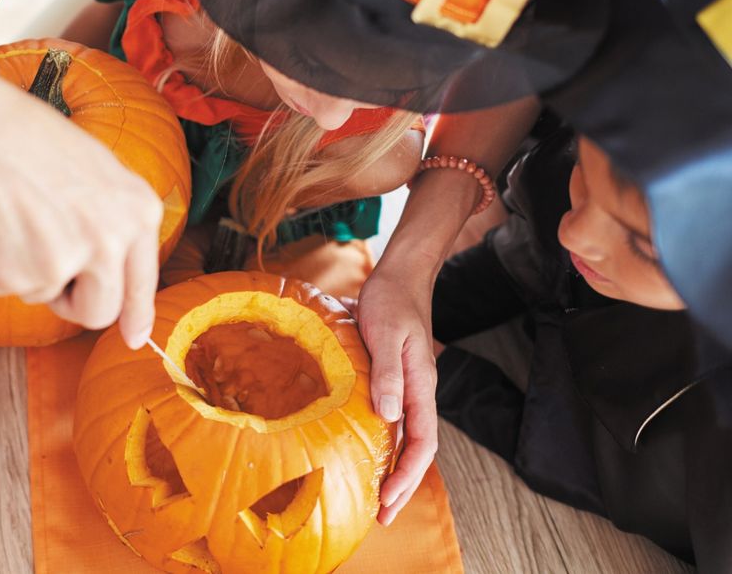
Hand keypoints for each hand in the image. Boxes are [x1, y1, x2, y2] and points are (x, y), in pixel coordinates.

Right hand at [0, 76, 162, 347]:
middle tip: (50, 264)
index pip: (141, 284)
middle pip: (98, 312)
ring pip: (45, 297)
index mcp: (137, 212)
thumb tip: (123, 288)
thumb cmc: (30, 141)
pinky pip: (6, 288)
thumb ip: (117, 225)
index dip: (136, 316)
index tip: (134, 338)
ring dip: (27, 270)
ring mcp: (62, 262)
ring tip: (15, 217)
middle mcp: (108, 242)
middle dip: (74, 301)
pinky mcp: (15, 276)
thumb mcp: (98, 172)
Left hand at [356, 264, 437, 525]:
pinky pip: (395, 423)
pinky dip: (387, 447)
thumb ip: (387, 373)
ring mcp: (408, 388)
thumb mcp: (384, 333)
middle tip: (383, 516)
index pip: (422, 441)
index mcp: (421, 386)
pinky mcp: (395, 381)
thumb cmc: (392, 301)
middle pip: (417, 449)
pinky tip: (371, 457)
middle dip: (403, 485)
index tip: (389, 497)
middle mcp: (418, 392)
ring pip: (407, 439)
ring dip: (395, 471)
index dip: (407, 474)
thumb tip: (389, 414)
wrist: (400, 277)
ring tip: (378, 499)